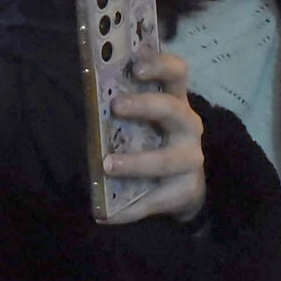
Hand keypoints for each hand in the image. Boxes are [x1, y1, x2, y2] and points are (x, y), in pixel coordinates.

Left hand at [101, 50, 205, 224]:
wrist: (181, 189)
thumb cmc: (154, 143)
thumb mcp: (143, 121)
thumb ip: (125, 105)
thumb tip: (89, 93)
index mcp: (176, 101)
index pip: (177, 73)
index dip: (159, 65)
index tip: (135, 66)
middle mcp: (188, 126)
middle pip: (173, 109)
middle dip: (145, 106)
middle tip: (116, 107)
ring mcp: (191, 159)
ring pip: (166, 160)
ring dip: (135, 163)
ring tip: (107, 165)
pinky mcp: (187, 190)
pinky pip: (156, 199)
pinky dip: (130, 209)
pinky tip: (108, 215)